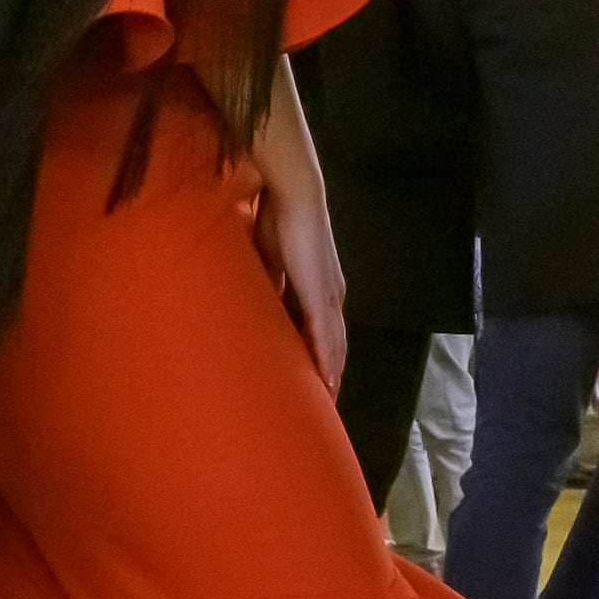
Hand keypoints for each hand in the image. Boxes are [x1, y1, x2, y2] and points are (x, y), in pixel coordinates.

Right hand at [259, 165, 350, 393]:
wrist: (292, 195)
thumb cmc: (278, 220)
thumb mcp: (269, 262)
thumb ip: (271, 284)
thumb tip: (262, 303)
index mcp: (319, 288)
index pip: (322, 332)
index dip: (321, 357)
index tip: (315, 382)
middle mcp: (331, 296)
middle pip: (335, 345)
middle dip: (329, 374)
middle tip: (322, 403)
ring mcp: (330, 297)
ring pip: (335, 346)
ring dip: (332, 374)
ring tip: (326, 401)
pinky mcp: (323, 295)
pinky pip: (328, 337)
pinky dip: (329, 361)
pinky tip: (329, 382)